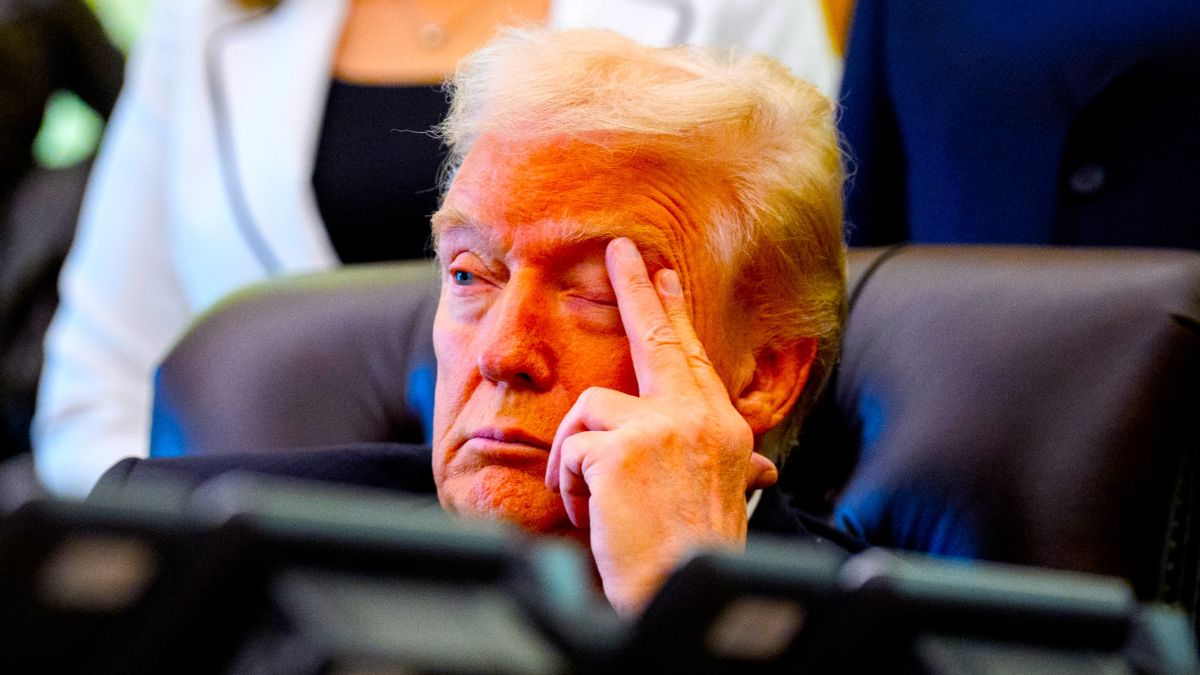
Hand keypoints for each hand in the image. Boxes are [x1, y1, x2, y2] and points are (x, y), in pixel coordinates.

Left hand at [545, 237, 777, 614]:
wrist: (681, 587)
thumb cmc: (693, 551)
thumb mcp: (719, 495)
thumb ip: (724, 464)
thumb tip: (765, 471)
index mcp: (721, 427)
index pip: (690, 356)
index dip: (672, 312)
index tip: (661, 274)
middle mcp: (699, 417)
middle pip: (657, 338)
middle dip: (635, 289)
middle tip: (620, 250)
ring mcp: (662, 428)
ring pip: (588, 408)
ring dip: (575, 458)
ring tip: (591, 500)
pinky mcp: (621, 449)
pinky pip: (571, 450)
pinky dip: (569, 487)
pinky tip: (592, 516)